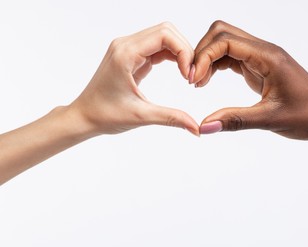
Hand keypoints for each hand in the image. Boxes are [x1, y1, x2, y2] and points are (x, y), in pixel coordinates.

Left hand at [70, 22, 198, 135]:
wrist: (84, 116)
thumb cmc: (104, 115)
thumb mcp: (141, 116)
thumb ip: (171, 118)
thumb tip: (197, 128)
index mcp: (125, 54)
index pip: (165, 35)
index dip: (184, 52)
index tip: (189, 76)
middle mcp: (126, 44)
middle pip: (167, 31)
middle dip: (185, 50)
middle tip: (191, 75)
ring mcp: (128, 48)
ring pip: (163, 37)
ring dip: (180, 52)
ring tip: (187, 75)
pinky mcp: (132, 56)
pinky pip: (157, 47)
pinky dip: (172, 56)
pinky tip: (179, 72)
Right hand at [192, 20, 307, 139]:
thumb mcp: (269, 120)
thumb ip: (235, 121)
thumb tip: (204, 126)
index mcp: (268, 57)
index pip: (226, 41)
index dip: (203, 57)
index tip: (193, 80)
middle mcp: (264, 51)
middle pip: (222, 33)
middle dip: (202, 51)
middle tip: (192, 79)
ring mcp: (261, 57)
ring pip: (225, 43)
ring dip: (207, 58)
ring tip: (197, 83)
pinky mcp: (259, 67)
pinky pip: (232, 57)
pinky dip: (216, 65)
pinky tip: (208, 81)